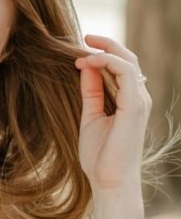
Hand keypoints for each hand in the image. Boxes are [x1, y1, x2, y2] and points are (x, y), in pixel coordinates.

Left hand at [74, 33, 151, 193]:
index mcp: (129, 101)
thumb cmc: (100, 157)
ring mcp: (139, 101)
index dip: (102, 56)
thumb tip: (85, 67)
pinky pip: (126, 72)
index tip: (78, 53)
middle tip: (85, 37)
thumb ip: (91, 93)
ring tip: (82, 51)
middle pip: (128, 60)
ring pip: (128, 62)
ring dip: (105, 52)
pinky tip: (89, 62)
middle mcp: (138, 98)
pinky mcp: (135, 106)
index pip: (121, 68)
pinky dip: (107, 63)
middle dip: (107, 45)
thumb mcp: (90, 118)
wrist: (109, 182)